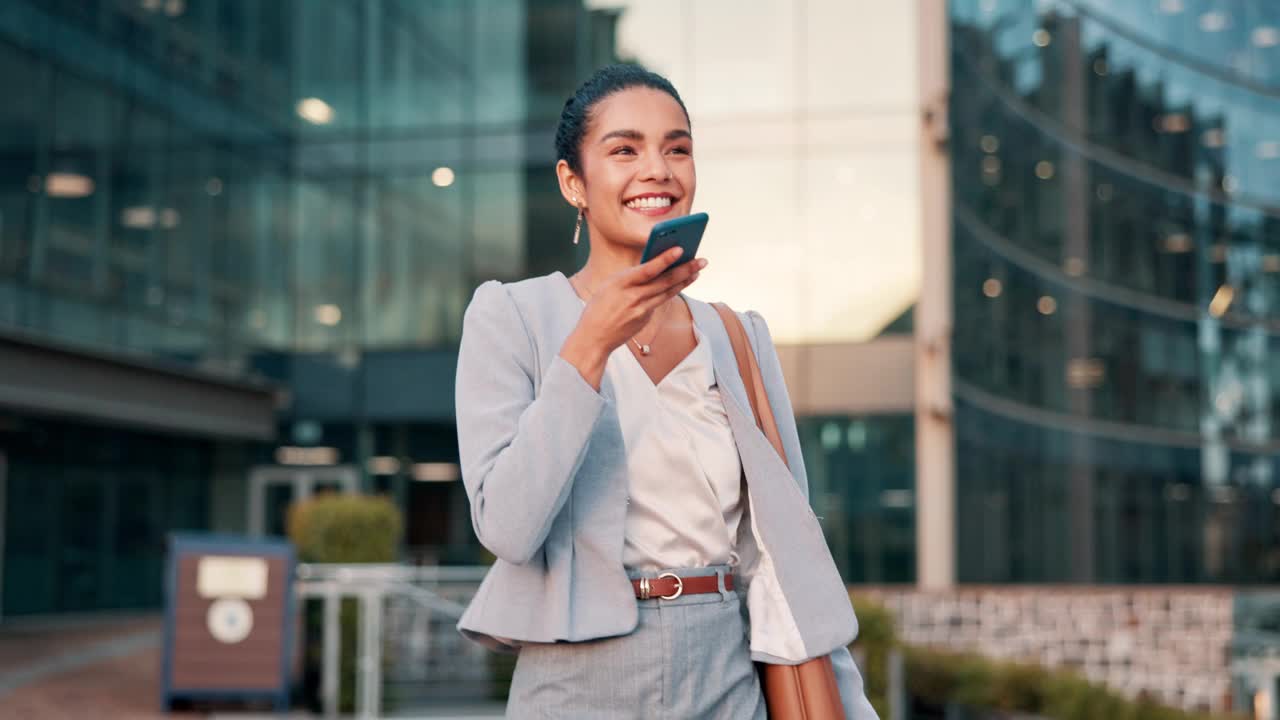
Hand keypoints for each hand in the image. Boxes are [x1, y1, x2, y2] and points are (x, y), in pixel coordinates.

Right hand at [560, 248, 706, 388]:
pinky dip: (671, 291)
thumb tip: (654, 267)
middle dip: (686, 269)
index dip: (665, 259)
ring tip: (697, 271)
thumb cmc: (599, 307)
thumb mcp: (609, 286)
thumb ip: (630, 277)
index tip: (681, 250)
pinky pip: (660, 302)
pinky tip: (681, 284)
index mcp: (621, 283)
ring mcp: (641, 310)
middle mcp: (633, 297)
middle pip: (665, 282)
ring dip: (685, 281)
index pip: (648, 269)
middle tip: (702, 261)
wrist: (593, 338)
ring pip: (668, 292)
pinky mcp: (645, 319)